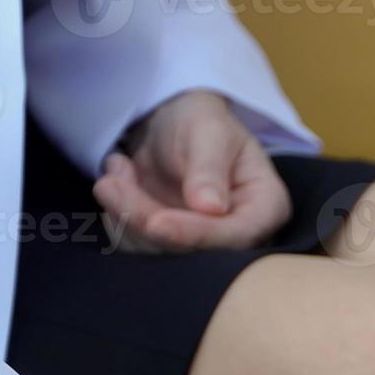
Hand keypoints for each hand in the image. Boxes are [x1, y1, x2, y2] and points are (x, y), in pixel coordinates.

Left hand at [93, 90, 290, 251]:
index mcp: (265, 207)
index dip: (196, 234)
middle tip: (109, 183)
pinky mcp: (168, 246)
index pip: (236, 236)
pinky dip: (116, 216)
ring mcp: (201, 243)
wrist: (170, 123)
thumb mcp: (208, 130)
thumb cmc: (200, 122)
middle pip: (193, 251)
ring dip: (124, 214)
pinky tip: (119, 180)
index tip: (156, 222)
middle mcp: (237, 235)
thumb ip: (209, 167)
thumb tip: (210, 208)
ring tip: (117, 167)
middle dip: (144, 219)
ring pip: (157, 252)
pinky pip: (137, 247)